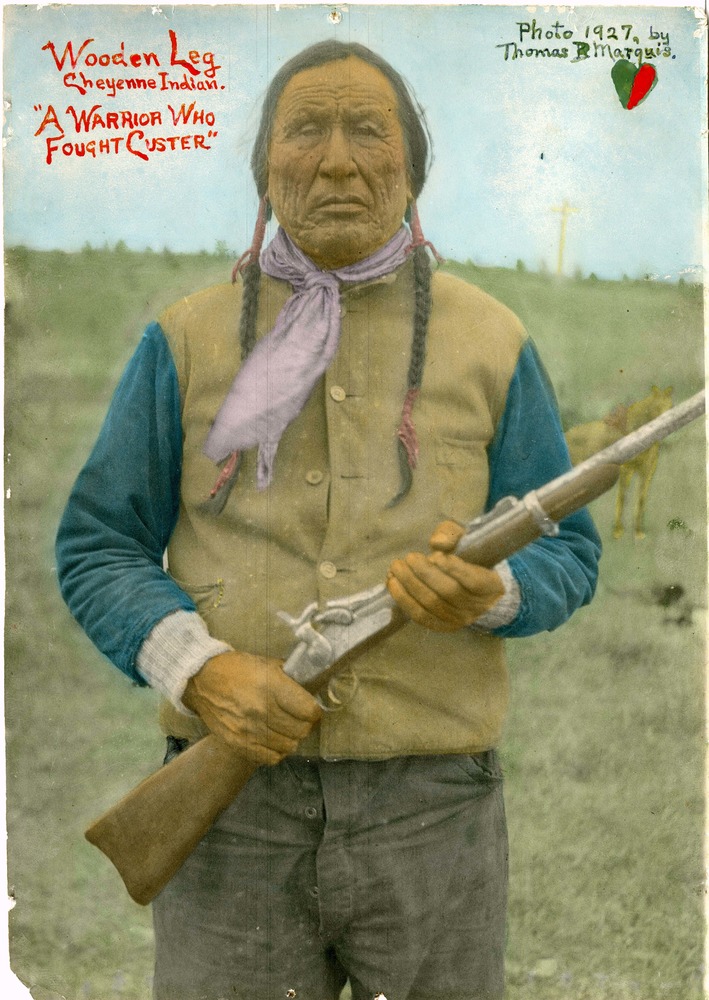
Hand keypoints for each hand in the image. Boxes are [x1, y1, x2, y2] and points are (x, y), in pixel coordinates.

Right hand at [183, 651, 321, 764]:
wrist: (202, 680)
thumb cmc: (238, 669)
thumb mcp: (268, 664)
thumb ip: (291, 679)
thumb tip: (313, 689)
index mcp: (272, 687)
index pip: (309, 711)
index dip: (314, 710)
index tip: (310, 707)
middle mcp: (262, 711)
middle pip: (301, 731)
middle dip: (304, 724)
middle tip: (298, 717)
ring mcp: (249, 730)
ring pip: (289, 746)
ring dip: (291, 738)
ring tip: (284, 727)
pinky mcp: (238, 744)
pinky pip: (271, 758)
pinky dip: (276, 750)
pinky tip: (272, 738)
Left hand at [386, 520, 504, 631]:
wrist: (478, 593)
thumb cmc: (470, 561)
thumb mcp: (466, 541)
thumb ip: (452, 535)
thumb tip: (437, 542)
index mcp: (489, 585)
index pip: (474, 581)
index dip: (454, 569)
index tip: (436, 556)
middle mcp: (475, 606)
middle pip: (448, 592)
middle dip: (424, 574)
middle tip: (409, 558)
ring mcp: (458, 619)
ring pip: (432, 604)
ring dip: (410, 585)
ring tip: (396, 569)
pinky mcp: (442, 626)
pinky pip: (421, 616)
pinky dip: (404, 600)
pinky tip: (393, 584)